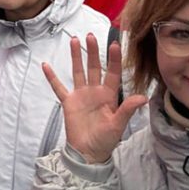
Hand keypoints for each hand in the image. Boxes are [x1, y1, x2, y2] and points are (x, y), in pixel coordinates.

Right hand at [43, 35, 147, 164]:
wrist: (88, 153)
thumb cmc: (105, 140)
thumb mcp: (118, 125)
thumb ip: (127, 109)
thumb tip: (143, 97)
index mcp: (109, 95)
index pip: (112, 73)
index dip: (113, 59)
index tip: (114, 44)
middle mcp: (95, 91)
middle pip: (94, 67)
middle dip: (93, 52)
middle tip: (91, 36)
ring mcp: (81, 95)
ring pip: (78, 71)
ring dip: (76, 57)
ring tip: (74, 40)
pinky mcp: (68, 102)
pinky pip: (58, 87)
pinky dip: (52, 77)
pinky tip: (46, 65)